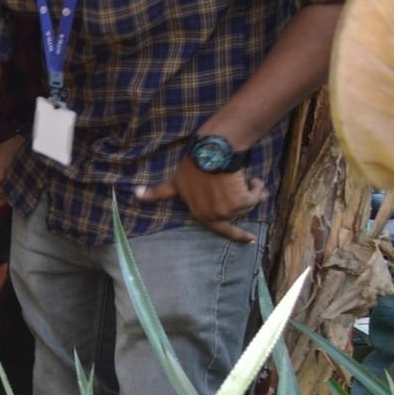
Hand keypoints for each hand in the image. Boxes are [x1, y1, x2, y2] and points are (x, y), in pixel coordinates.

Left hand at [135, 159, 267, 243]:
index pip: (221, 230)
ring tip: (243, 176)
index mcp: (200, 213)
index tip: (252, 241)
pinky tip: (252, 177)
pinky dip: (257, 186)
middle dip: (247, 199)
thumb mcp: (174, 182)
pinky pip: (257, 196)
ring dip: (251, 189)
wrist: (211, 153)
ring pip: (248, 203)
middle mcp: (213, 216)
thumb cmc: (193, 166)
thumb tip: (136, 193)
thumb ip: (158, 193)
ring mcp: (227, 211)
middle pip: (238, 211)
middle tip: (255, 189)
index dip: (238, 236)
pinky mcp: (240, 202)